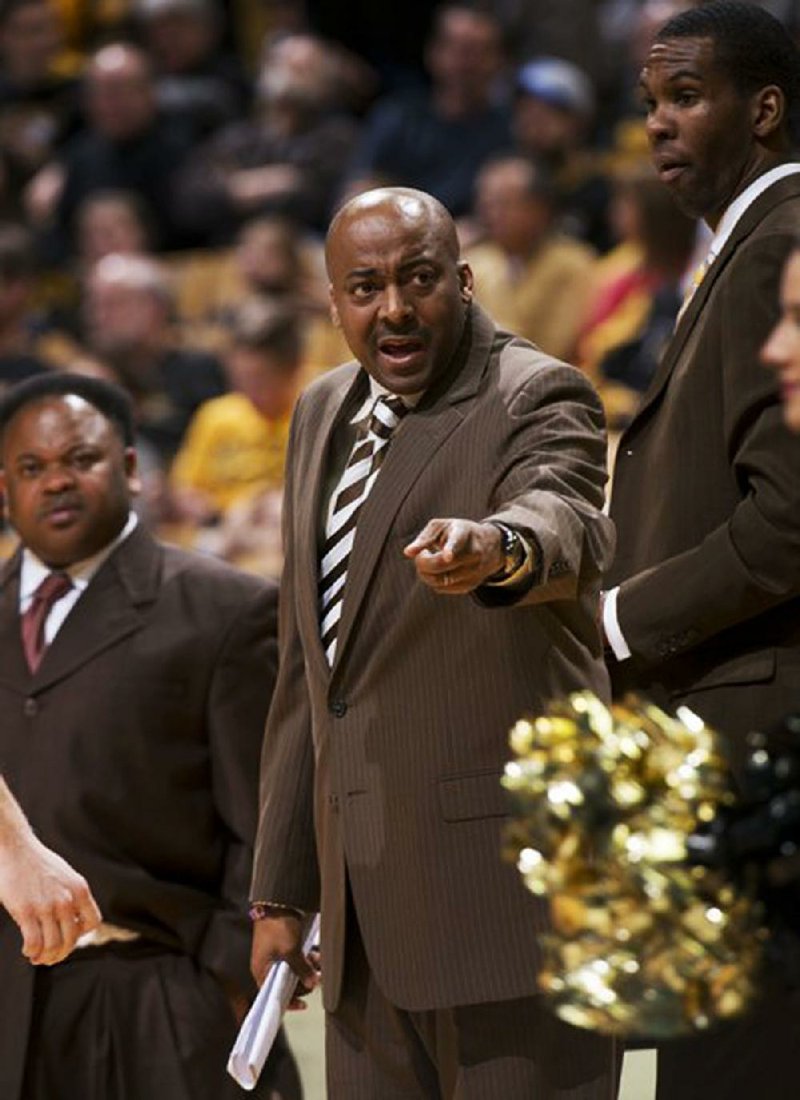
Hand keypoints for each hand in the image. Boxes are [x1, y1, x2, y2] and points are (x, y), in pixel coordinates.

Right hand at [0, 835, 100, 965]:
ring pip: (53, 945)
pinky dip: (32, 952)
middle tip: (49, 957)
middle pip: (71, 940)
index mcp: (79, 889)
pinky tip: (27, 950)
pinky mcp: (26, 911)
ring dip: (45, 957)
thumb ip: (71, 895)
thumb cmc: (38, 863)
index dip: (82, 935)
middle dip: (60, 954)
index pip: (92, 922)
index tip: (67, 936)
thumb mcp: (65, 875)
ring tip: (37, 957)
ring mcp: (47, 905)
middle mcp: (67, 899)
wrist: (16, 848)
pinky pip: (34, 943)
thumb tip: (74, 919)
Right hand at [250, 913, 320, 1010]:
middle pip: (286, 982)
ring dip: (308, 968)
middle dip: (304, 980)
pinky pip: (297, 958)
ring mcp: (276, 954)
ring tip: (319, 962)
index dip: (289, 1000)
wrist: (278, 901)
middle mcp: (267, 965)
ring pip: (294, 969)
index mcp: (262, 970)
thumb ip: (301, 969)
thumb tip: (313, 984)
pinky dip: (307, 958)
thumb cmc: (277, 927)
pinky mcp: (284, 945)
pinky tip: (317, 954)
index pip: (273, 994)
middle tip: (318, 977)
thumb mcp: (290, 950)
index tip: (304, 1004)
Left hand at [404, 518, 503, 593]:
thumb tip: (408, 553)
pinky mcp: (470, 586)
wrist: (490, 545)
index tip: (447, 557)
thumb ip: (423, 538)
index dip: (450, 549)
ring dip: (426, 574)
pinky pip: (442, 588)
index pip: (457, 542)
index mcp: (465, 533)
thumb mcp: (441, 526)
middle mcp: (473, 554)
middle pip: (442, 566)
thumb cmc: (457, 532)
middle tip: (422, 554)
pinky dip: (434, 581)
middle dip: (423, 563)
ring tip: (429, 561)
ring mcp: (474, 572)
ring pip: (440, 581)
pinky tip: (439, 570)